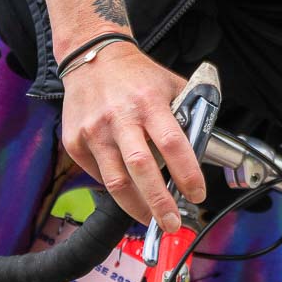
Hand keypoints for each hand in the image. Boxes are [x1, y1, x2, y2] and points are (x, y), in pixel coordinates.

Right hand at [60, 48, 206, 232]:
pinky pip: (98, 175)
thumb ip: (189, 112)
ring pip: (115, 181)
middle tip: (172, 223)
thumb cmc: (136, 75)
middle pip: (141, 168)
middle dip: (159, 202)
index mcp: (149, 102)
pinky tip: (127, 189)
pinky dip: (115, 188)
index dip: (187, 173)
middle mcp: (120, 117)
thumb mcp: (170, 84)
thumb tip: (207, 147)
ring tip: (150, 218)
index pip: (173, 143)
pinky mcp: (75, 141)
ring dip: (135, 207)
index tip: (197, 193)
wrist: (91, 58)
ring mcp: (94, 131)